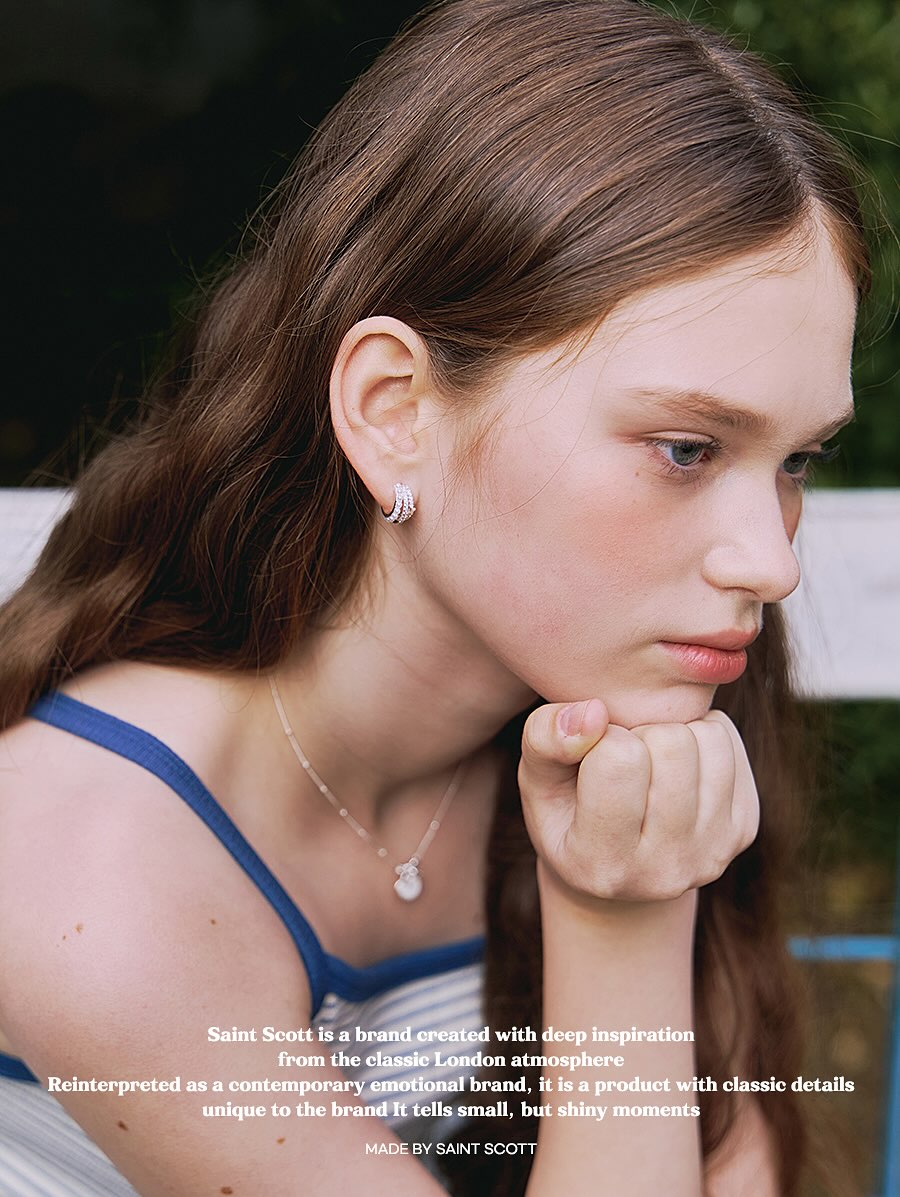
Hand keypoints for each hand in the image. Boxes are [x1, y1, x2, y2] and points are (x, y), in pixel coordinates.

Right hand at [518, 699, 758, 902]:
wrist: (621, 868)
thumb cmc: (567, 812)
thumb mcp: (537, 779)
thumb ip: (544, 739)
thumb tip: (594, 711)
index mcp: (602, 863)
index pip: (619, 759)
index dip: (601, 737)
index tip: (592, 755)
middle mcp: (664, 870)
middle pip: (672, 744)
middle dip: (642, 733)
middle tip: (625, 756)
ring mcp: (712, 853)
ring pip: (708, 738)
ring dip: (675, 731)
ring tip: (650, 757)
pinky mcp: (743, 831)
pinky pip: (729, 740)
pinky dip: (702, 733)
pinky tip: (678, 763)